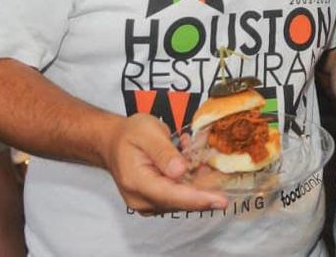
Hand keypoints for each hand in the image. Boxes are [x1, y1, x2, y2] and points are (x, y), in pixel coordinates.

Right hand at [100, 113, 227, 215]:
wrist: (113, 142)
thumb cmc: (130, 134)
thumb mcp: (147, 132)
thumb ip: (164, 152)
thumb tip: (180, 171)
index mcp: (137, 182)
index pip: (172, 195)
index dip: (198, 199)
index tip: (221, 201)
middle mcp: (141, 199)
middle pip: (180, 201)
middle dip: (205, 188)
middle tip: (222, 172)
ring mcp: (148, 204)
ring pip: (182, 199)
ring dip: (198, 181)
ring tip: (200, 156)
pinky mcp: (155, 202)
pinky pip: (179, 195)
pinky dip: (191, 181)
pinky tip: (192, 161)